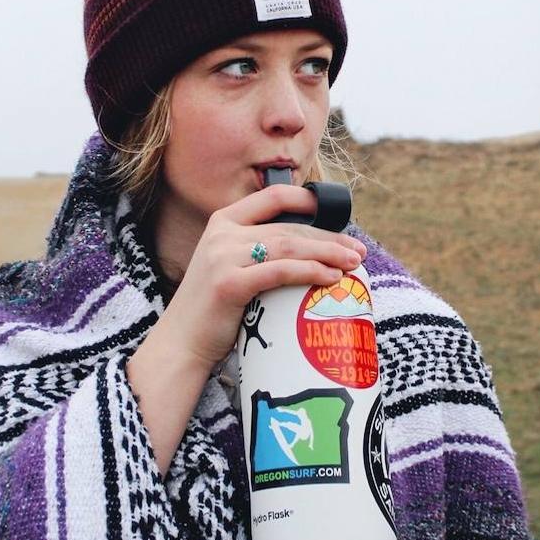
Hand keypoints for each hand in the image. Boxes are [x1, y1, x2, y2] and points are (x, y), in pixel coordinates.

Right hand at [160, 184, 366, 369]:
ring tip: (352, 264)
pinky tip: (331, 278)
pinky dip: (310, 272)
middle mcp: (222, 233)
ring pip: (288, 246)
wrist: (182, 342)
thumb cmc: (215, 308)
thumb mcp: (231, 266)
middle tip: (358, 252)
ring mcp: (222, 257)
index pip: (273, 197)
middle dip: (329, 237)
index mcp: (223, 221)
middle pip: (288, 227)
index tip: (339, 214)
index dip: (308, 200)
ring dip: (326, 253)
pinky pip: (279, 272)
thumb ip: (258, 250)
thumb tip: (311, 248)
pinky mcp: (229, 283)